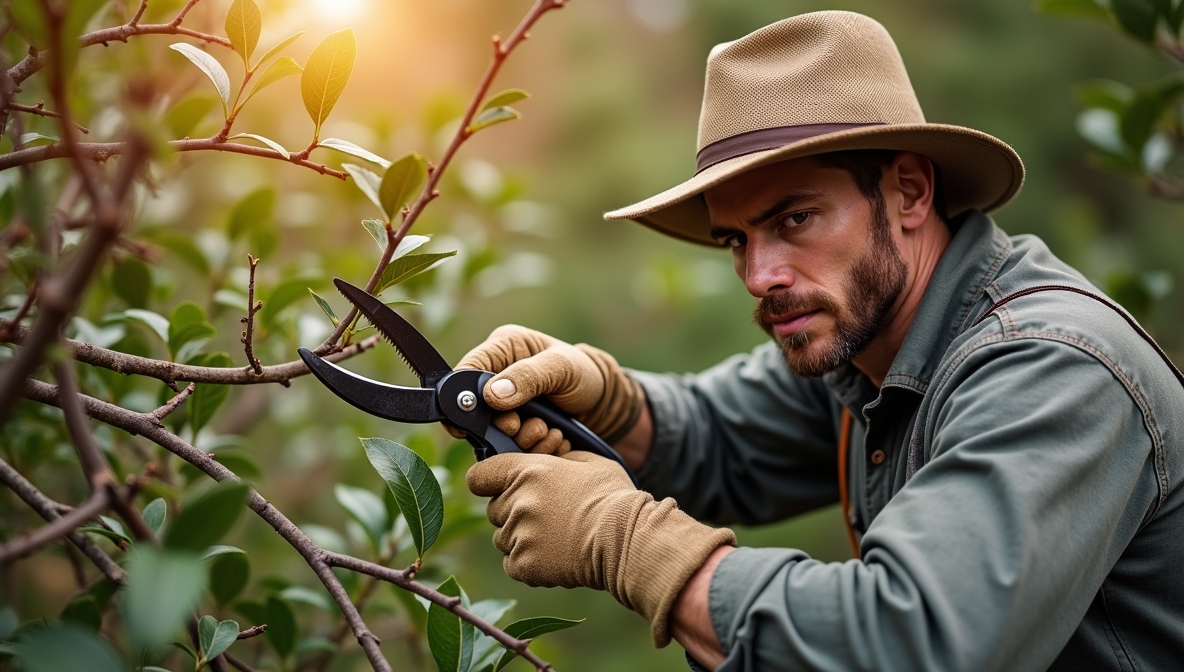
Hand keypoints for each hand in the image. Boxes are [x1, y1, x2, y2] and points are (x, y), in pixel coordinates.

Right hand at [453, 325, 644, 450]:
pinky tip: (552, 440)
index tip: (467, 424)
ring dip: (520, 439)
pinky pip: (510, 447)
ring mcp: (505, 406)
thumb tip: (492, 396)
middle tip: (521, 426)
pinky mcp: (514, 429)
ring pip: (494, 432)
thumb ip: (528, 377)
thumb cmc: (583, 373)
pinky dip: (531, 449)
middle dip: (501, 423)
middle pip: (477, 410)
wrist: (602, 403)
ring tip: (546, 430)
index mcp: (503, 349)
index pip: (466, 372)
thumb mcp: (561, 367)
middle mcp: (498, 377)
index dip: (461, 399)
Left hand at [467, 451, 734, 645]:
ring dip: (521, 536)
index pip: (479, 476)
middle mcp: (515, 502)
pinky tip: (554, 555)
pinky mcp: (525, 566)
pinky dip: (528, 561)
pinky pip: (512, 563)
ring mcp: (518, 536)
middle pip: (494, 509)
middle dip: (513, 510)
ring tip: (554, 536)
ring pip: (503, 537)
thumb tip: (545, 459)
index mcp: (526, 471)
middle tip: (545, 514)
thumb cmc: (613, 496)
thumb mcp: (588, 461)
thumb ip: (557, 458)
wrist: (627, 540)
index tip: (498, 485)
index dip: (488, 480)